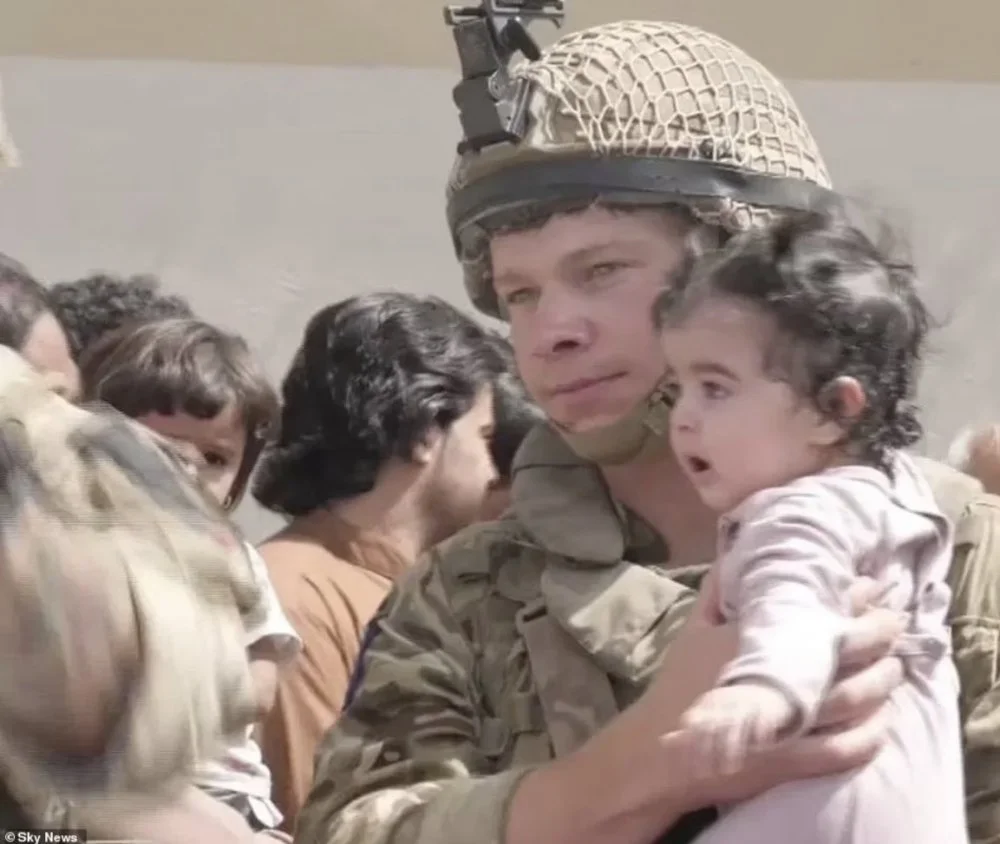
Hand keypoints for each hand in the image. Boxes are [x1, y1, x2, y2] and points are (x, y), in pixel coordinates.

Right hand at [654, 576, 903, 809]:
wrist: (664, 749)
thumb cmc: (678, 685)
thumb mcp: (694, 629)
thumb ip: (718, 591)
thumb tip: (735, 557)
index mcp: (754, 639)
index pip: (816, 610)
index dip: (854, 596)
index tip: (873, 585)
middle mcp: (778, 677)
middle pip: (848, 652)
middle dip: (880, 634)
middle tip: (896, 621)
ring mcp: (790, 723)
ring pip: (856, 699)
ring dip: (883, 681)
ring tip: (896, 667)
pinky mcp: (793, 762)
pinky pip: (848, 749)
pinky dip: (872, 735)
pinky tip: (883, 720)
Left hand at [679, 683, 793, 776]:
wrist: (761, 689)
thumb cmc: (729, 710)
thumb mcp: (707, 715)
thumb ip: (689, 730)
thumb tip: (664, 741)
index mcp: (706, 706)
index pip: (694, 725)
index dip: (690, 746)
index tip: (689, 769)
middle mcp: (722, 704)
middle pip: (712, 726)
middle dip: (708, 750)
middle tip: (706, 775)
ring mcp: (744, 704)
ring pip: (734, 725)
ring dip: (731, 747)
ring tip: (730, 771)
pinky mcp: (765, 708)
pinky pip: (760, 721)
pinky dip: (759, 735)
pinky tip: (758, 752)